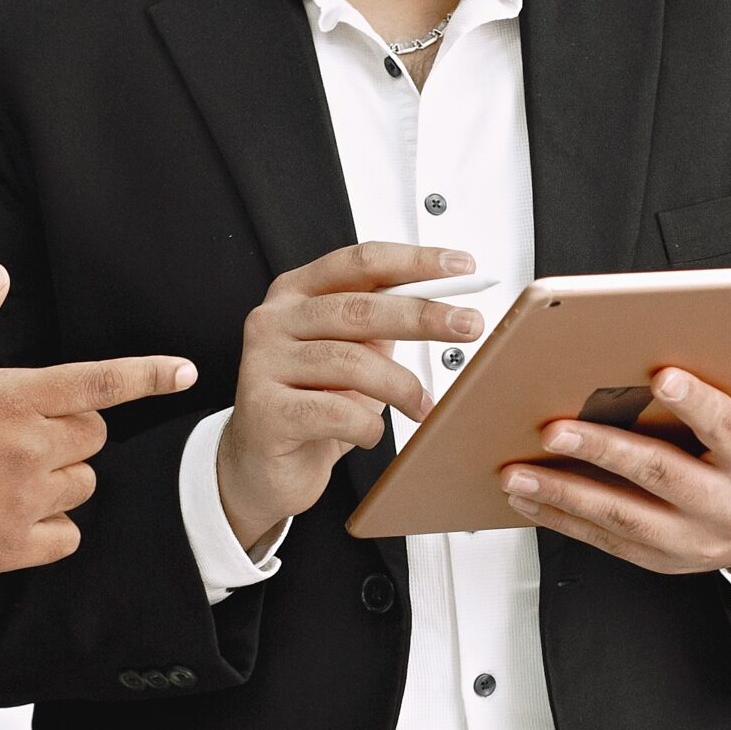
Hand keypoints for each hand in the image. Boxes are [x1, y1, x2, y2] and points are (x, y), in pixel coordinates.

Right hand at [0, 264, 196, 579]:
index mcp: (7, 397)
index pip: (98, 383)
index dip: (148, 375)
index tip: (185, 371)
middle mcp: (27, 448)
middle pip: (93, 434)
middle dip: (70, 430)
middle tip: (18, 433)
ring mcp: (23, 500)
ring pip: (83, 484)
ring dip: (60, 476)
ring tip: (4, 474)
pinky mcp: (12, 546)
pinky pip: (67, 535)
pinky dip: (52, 526)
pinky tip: (13, 514)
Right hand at [217, 242, 483, 550]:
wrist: (263, 467)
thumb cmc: (313, 405)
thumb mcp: (353, 356)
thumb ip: (383, 326)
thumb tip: (447, 307)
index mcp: (296, 293)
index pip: (360, 264)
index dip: (414, 262)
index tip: (461, 268)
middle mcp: (274, 320)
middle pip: (359, 307)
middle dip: (423, 315)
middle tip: (468, 325)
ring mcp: (262, 363)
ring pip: (350, 362)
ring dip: (400, 386)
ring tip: (422, 407)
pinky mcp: (264, 411)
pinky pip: (335, 412)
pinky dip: (367, 426)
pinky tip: (370, 433)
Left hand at [499, 356, 730, 585]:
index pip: (728, 430)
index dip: (696, 404)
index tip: (661, 376)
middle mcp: (725, 508)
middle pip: (660, 476)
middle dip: (603, 450)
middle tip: (553, 428)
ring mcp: (690, 541)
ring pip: (621, 516)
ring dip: (564, 492)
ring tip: (517, 471)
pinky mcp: (660, 560)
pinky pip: (605, 540)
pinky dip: (562, 519)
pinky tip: (527, 498)